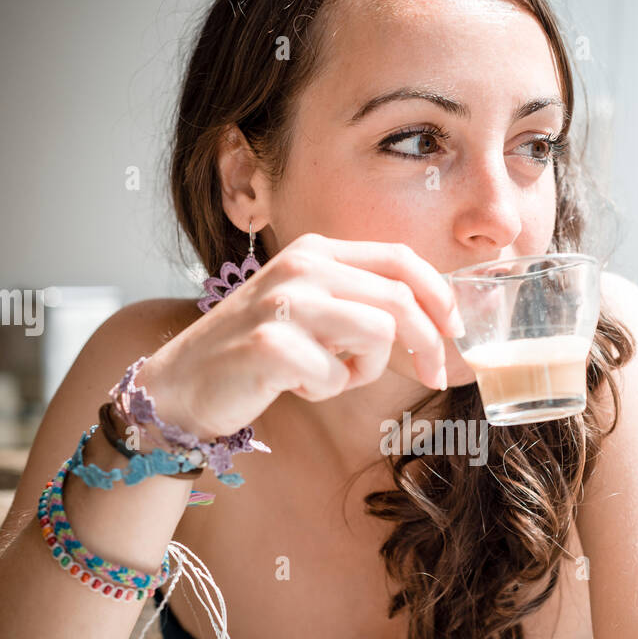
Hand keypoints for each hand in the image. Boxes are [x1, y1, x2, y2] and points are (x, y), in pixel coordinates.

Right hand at [140, 233, 464, 440]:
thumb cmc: (254, 353)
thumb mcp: (310, 311)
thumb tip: (436, 324)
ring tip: (325, 374)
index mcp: (315, 249)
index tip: (456, 332)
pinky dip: (324, 389)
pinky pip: (337, 375)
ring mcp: (285, 301)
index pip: (401, 259)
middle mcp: (301, 265)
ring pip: (378, 335)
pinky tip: (291, 384)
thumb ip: (359, 304)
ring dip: (362, 370)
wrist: (180, 384)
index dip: (441, 296)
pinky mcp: (272, 343)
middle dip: (430, 345)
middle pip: (401, 299)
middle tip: (434, 377)